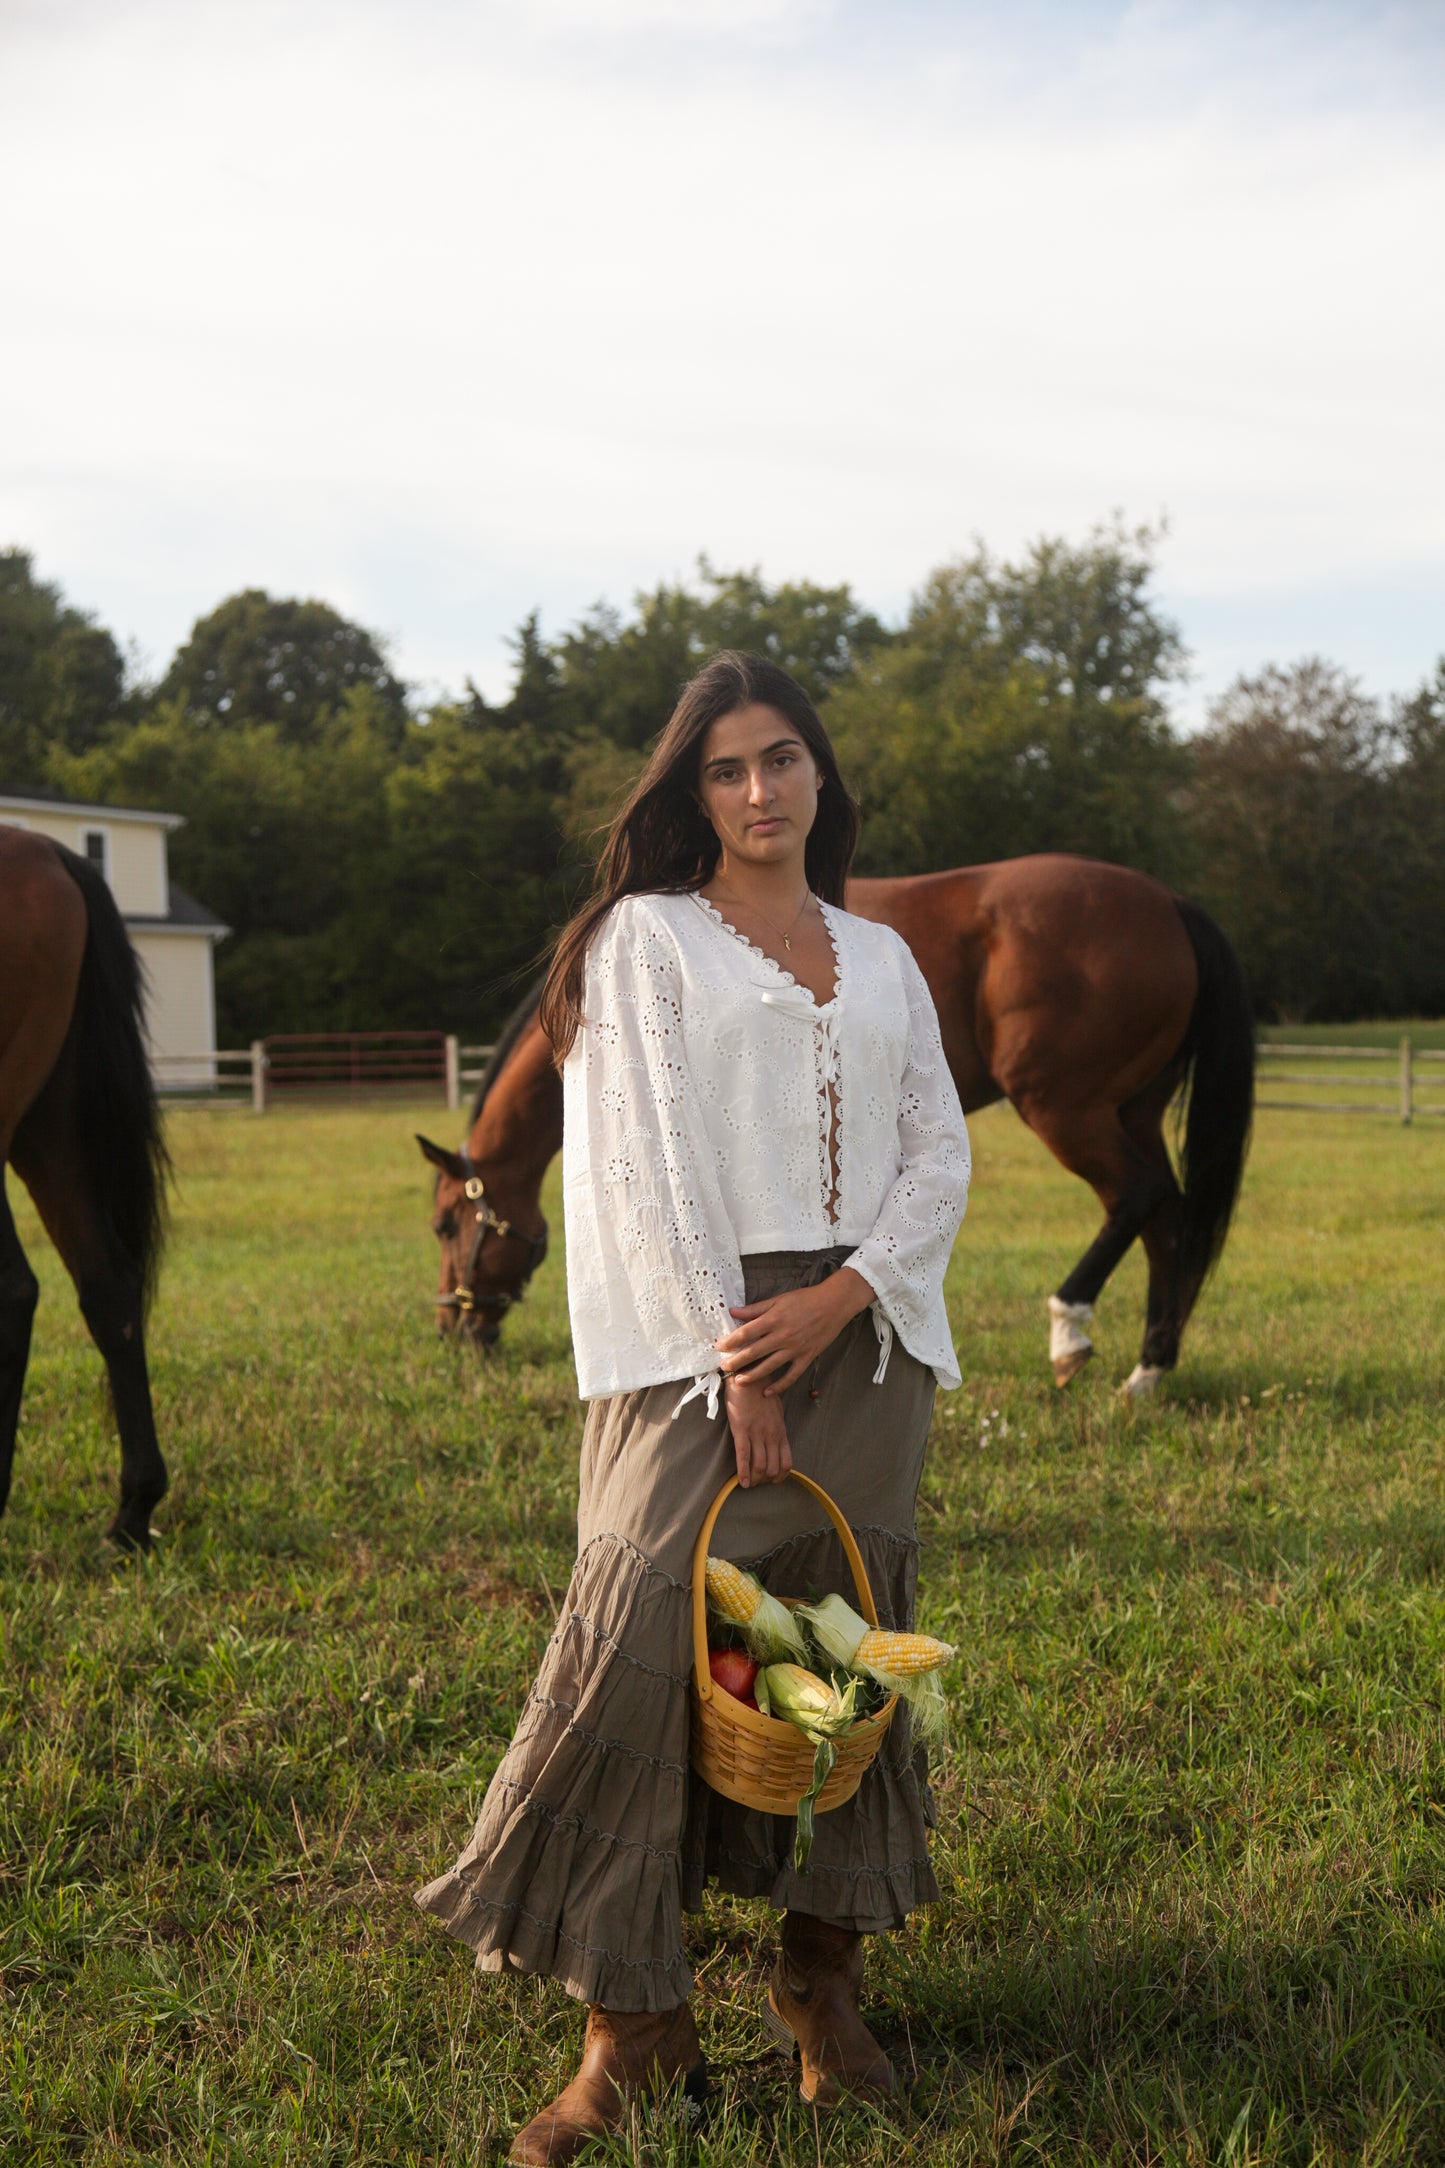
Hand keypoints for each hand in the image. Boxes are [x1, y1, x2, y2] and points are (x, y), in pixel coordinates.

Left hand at [715, 1267, 874, 1396]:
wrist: (834, 1304)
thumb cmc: (805, 1299)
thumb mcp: (778, 1299)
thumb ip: (755, 1309)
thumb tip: (733, 1311)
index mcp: (774, 1319)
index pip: (746, 1333)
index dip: (730, 1341)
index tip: (719, 1347)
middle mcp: (782, 1335)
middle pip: (754, 1352)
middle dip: (736, 1361)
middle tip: (723, 1368)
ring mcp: (795, 1348)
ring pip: (769, 1366)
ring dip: (752, 1375)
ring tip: (738, 1382)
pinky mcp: (807, 1357)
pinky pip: (791, 1375)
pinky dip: (779, 1385)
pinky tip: (767, 1392)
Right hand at [725, 1374, 792, 1487]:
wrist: (748, 1375)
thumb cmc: (761, 1390)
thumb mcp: (776, 1408)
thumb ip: (777, 1425)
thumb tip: (777, 1437)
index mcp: (780, 1430)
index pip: (786, 1462)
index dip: (780, 1476)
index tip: (773, 1480)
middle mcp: (771, 1435)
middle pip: (772, 1468)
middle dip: (766, 1480)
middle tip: (758, 1483)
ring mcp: (757, 1434)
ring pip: (759, 1466)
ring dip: (755, 1480)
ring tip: (750, 1484)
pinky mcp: (741, 1430)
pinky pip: (743, 1457)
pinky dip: (743, 1473)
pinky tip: (741, 1482)